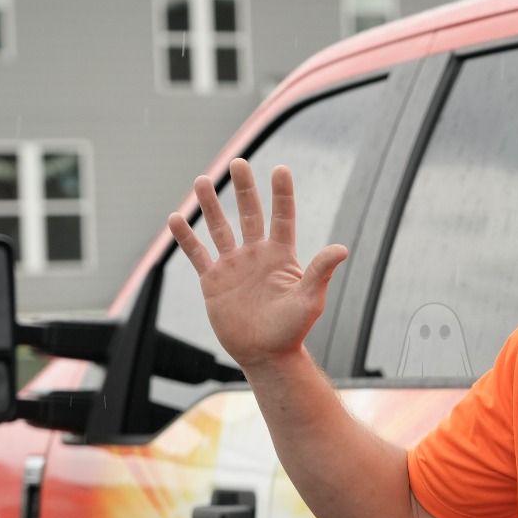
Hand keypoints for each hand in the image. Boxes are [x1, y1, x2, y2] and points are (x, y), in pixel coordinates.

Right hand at [167, 158, 347, 371]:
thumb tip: (341, 249)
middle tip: (238, 162)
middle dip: (244, 188)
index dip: (281, 194)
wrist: (266, 355)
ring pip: (220, 228)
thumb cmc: (292, 330)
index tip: (280, 169)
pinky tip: (175, 218)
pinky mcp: (214, 281)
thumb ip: (320, 271)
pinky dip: (187, 237)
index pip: (282, 217)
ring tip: (202, 180)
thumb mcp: (309, 299)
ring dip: (211, 205)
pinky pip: (198, 254)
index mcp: (281, 256)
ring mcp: (233, 266)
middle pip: (249, 214)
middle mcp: (256, 255)